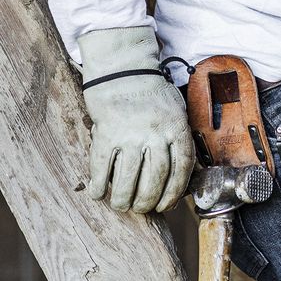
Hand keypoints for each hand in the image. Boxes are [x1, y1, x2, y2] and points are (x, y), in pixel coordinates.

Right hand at [79, 26, 194, 212]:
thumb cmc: (153, 97)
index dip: (174, 192)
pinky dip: (98, 184)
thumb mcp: (176, 112)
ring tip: (122, 204)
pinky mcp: (106, 134)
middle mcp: (154, 133)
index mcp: (176, 127)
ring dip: (123, 198)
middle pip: (155, 178)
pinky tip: (98, 192)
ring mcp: (129, 134)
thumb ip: (179, 140)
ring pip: (127, 179)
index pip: (181, 167)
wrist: (124, 73)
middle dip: (148, 200)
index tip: (166, 204)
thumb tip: (182, 179)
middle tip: (141, 207)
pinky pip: (101, 167)